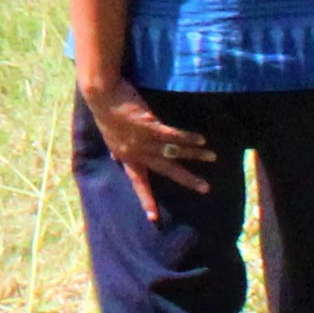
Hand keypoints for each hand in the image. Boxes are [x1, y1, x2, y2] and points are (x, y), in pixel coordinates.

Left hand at [79, 75, 224, 217]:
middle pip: (165, 170)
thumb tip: (118, 160)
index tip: (153, 217)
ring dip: (194, 154)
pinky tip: (201, 140)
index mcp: (126, 157)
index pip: (138, 183)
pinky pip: (173, 135)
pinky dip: (188, 138)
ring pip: (174, 152)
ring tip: (212, 157)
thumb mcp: (109, 137)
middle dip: (186, 180)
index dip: (146, 199)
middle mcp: (137, 153)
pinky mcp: (150, 125)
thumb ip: (118, 151)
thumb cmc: (106, 112)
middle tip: (205, 189)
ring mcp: (144, 140)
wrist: (102, 95)